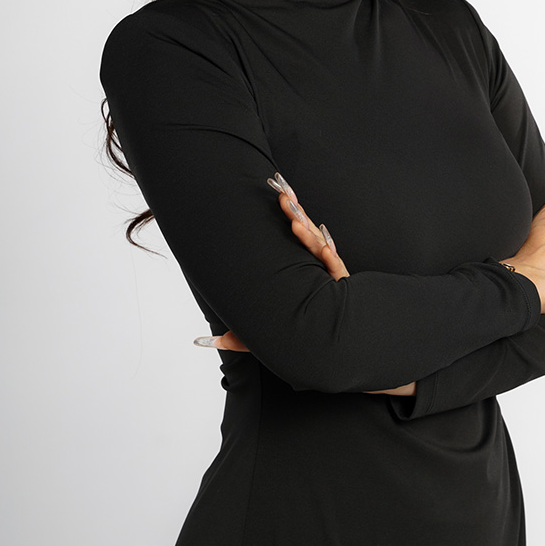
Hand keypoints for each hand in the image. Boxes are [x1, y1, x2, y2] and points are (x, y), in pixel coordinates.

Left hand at [194, 172, 416, 397]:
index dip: (289, 214)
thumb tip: (205, 341)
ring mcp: (329, 276)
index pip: (296, 237)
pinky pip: (328, 260)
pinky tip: (303, 230)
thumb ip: (240, 337)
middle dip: (293, 208)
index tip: (277, 192)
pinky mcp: (339, 284)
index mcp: (305, 273)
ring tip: (287, 205)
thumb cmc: (308, 341)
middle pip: (306, 232)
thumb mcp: (267, 336)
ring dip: (300, 221)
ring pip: (316, 241)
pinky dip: (316, 243)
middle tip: (278, 187)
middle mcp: (317, 269)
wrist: (337, 358)